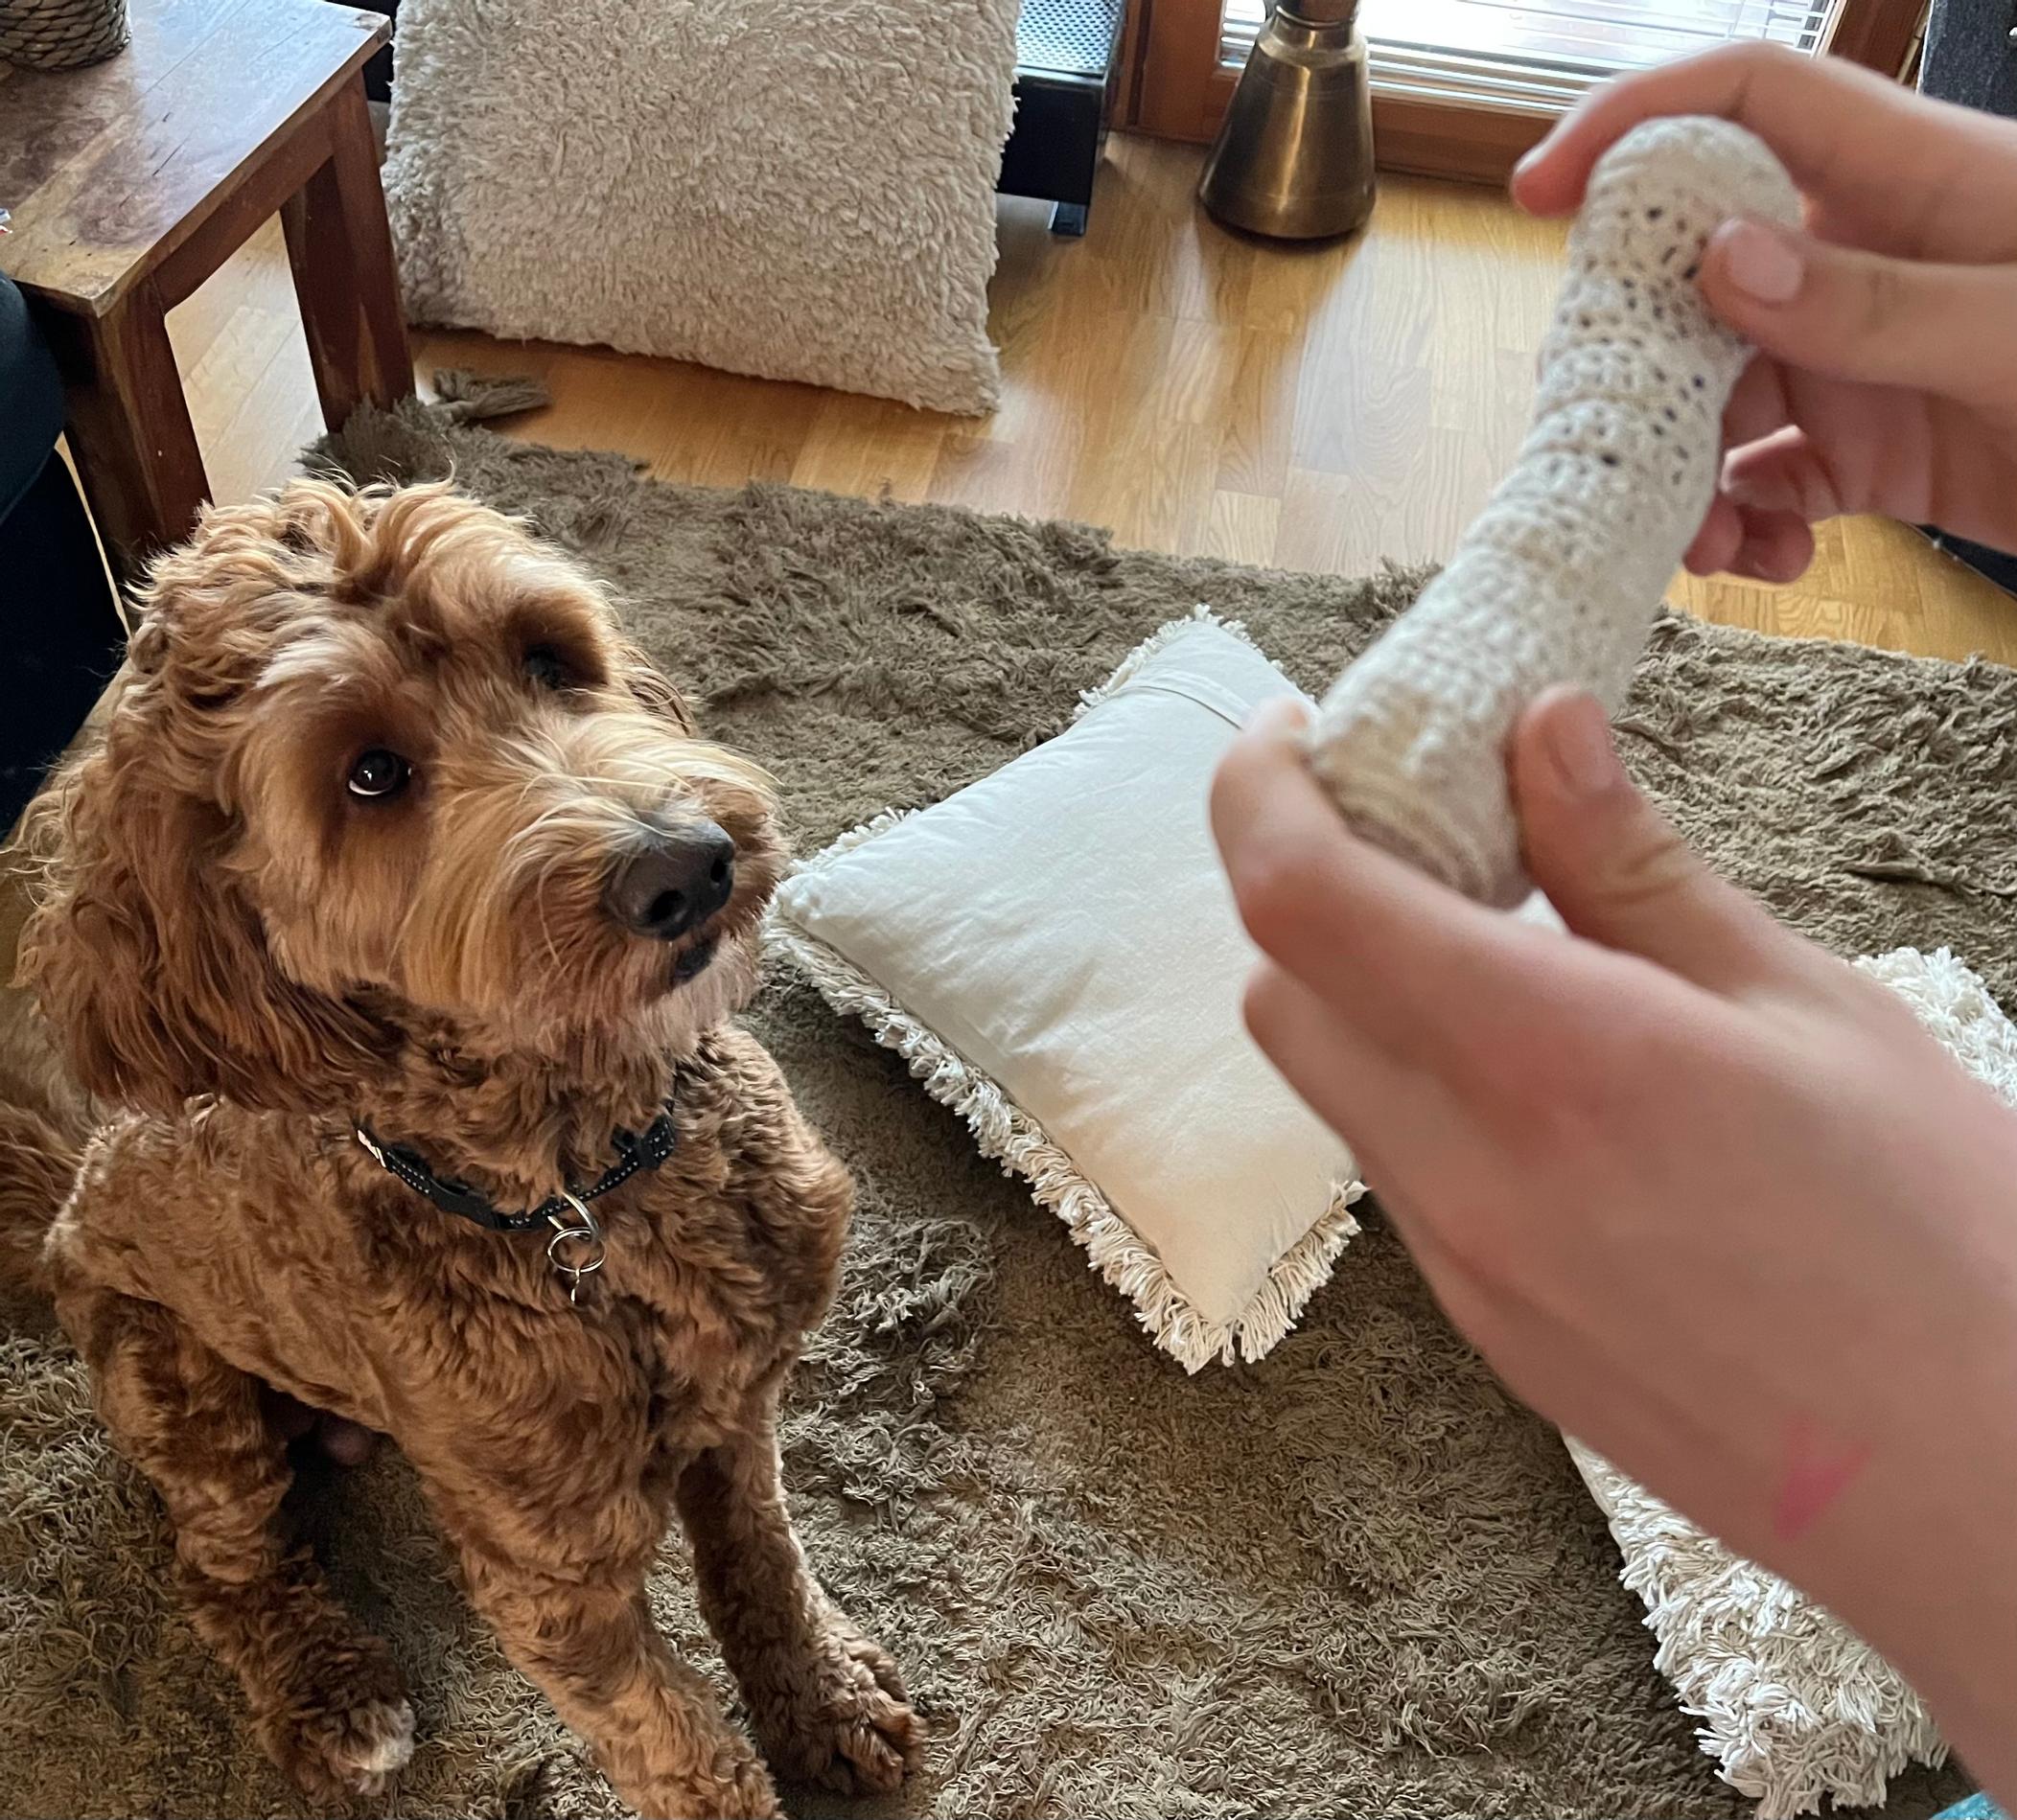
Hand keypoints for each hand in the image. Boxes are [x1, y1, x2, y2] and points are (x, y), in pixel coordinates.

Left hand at [1212, 694, 2016, 1791]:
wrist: (1976, 1486)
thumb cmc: (1937, 1232)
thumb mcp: (1803, 1005)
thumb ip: (1633, 868)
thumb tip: (1541, 733)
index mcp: (1551, 1060)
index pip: (1301, 902)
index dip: (1258, 796)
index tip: (1291, 738)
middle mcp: (1467, 1174)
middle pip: (1279, 993)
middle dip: (1306, 889)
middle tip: (1408, 830)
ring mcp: (1463, 1272)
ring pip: (1330, 1085)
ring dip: (1359, 992)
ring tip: (1487, 942)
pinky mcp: (1485, 1332)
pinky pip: (1396, 1174)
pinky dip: (1415, 1088)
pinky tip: (1535, 1074)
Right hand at [1514, 43, 2016, 579]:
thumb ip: (1879, 302)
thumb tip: (1719, 263)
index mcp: (1910, 182)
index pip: (1747, 102)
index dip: (1634, 124)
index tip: (1539, 195)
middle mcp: (1867, 263)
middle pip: (1695, 278)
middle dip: (1636, 360)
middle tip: (1609, 441)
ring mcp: (1866, 359)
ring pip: (1718, 398)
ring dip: (1685, 473)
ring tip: (1704, 546)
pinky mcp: (1877, 451)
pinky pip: (1770, 479)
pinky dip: (1746, 526)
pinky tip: (1770, 562)